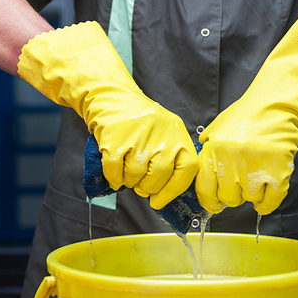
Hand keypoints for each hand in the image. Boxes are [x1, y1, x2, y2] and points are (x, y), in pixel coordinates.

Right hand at [18, 22, 198, 208]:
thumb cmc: (139, 120)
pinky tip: (114, 174)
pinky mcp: (115, 138)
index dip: (173, 190)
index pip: (186, 169)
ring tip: (127, 175)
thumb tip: (163, 193)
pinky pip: (115, 170)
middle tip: (141, 187)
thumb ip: (169, 156)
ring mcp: (137, 135)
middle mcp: (161, 133)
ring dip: (129, 181)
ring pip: (135, 175)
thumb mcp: (164, 131)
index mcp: (177, 133)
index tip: (159, 200)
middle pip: (158, 175)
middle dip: (147, 187)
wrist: (111, 96)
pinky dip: (113, 178)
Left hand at [195, 12, 297, 214]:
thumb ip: (206, 150)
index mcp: (213, 152)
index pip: (205, 189)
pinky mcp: (278, 172)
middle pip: (227, 198)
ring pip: (248, 200)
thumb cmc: (246, 115)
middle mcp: (231, 162)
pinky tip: (264, 200)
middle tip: (238, 187)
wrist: (275, 104)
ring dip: (251, 195)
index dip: (209, 201)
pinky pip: (270, 201)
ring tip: (254, 180)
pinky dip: (267, 204)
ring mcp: (255, 168)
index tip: (214, 205)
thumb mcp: (216, 129)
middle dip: (231, 196)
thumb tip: (200, 173)